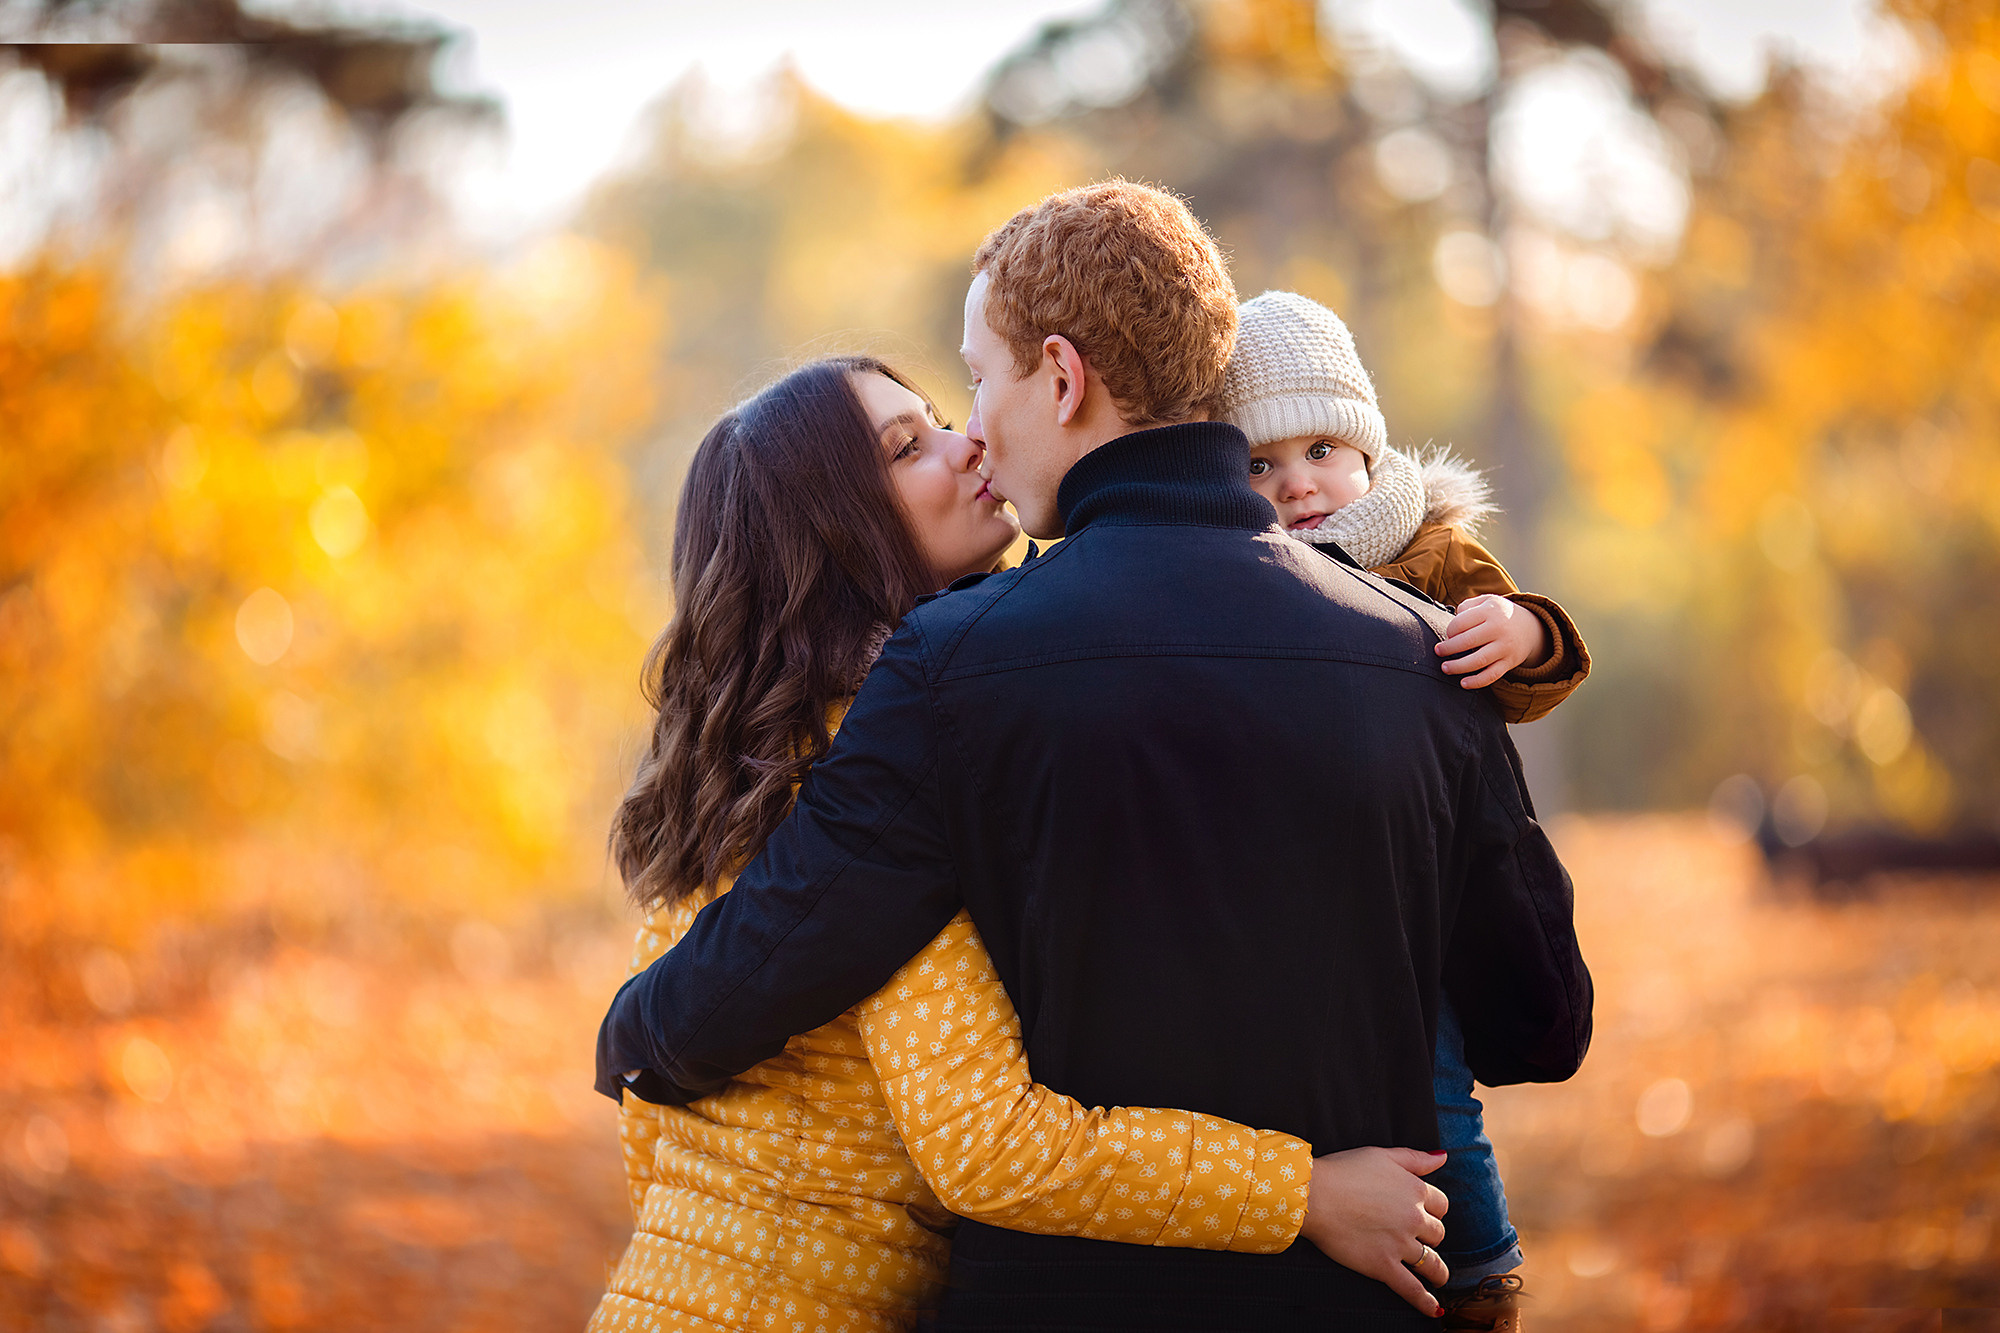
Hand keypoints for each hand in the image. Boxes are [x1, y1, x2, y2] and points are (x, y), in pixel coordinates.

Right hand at [1298, 1147, 1450, 1315]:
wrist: (1314, 1195)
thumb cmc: (1343, 1170)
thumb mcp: (1382, 1155)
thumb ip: (1415, 1158)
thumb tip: (1443, 1157)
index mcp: (1415, 1191)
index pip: (1440, 1204)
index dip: (1432, 1209)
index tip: (1423, 1213)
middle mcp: (1414, 1218)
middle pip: (1437, 1233)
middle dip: (1430, 1236)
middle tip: (1417, 1239)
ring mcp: (1400, 1244)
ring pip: (1431, 1262)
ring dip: (1437, 1271)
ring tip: (1437, 1276)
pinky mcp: (1384, 1266)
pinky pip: (1411, 1289)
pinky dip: (1425, 1302)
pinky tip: (1434, 1309)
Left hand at [1437, 594, 1547, 688]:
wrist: (1530, 627)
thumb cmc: (1498, 614)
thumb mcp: (1486, 601)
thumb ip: (1467, 606)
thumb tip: (1453, 622)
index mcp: (1490, 611)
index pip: (1461, 623)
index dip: (1449, 630)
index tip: (1447, 635)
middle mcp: (1498, 629)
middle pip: (1467, 641)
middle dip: (1448, 648)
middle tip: (1438, 651)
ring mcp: (1505, 647)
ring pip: (1478, 660)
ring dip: (1458, 666)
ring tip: (1445, 668)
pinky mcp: (1509, 662)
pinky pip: (1492, 675)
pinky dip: (1477, 681)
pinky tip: (1463, 683)